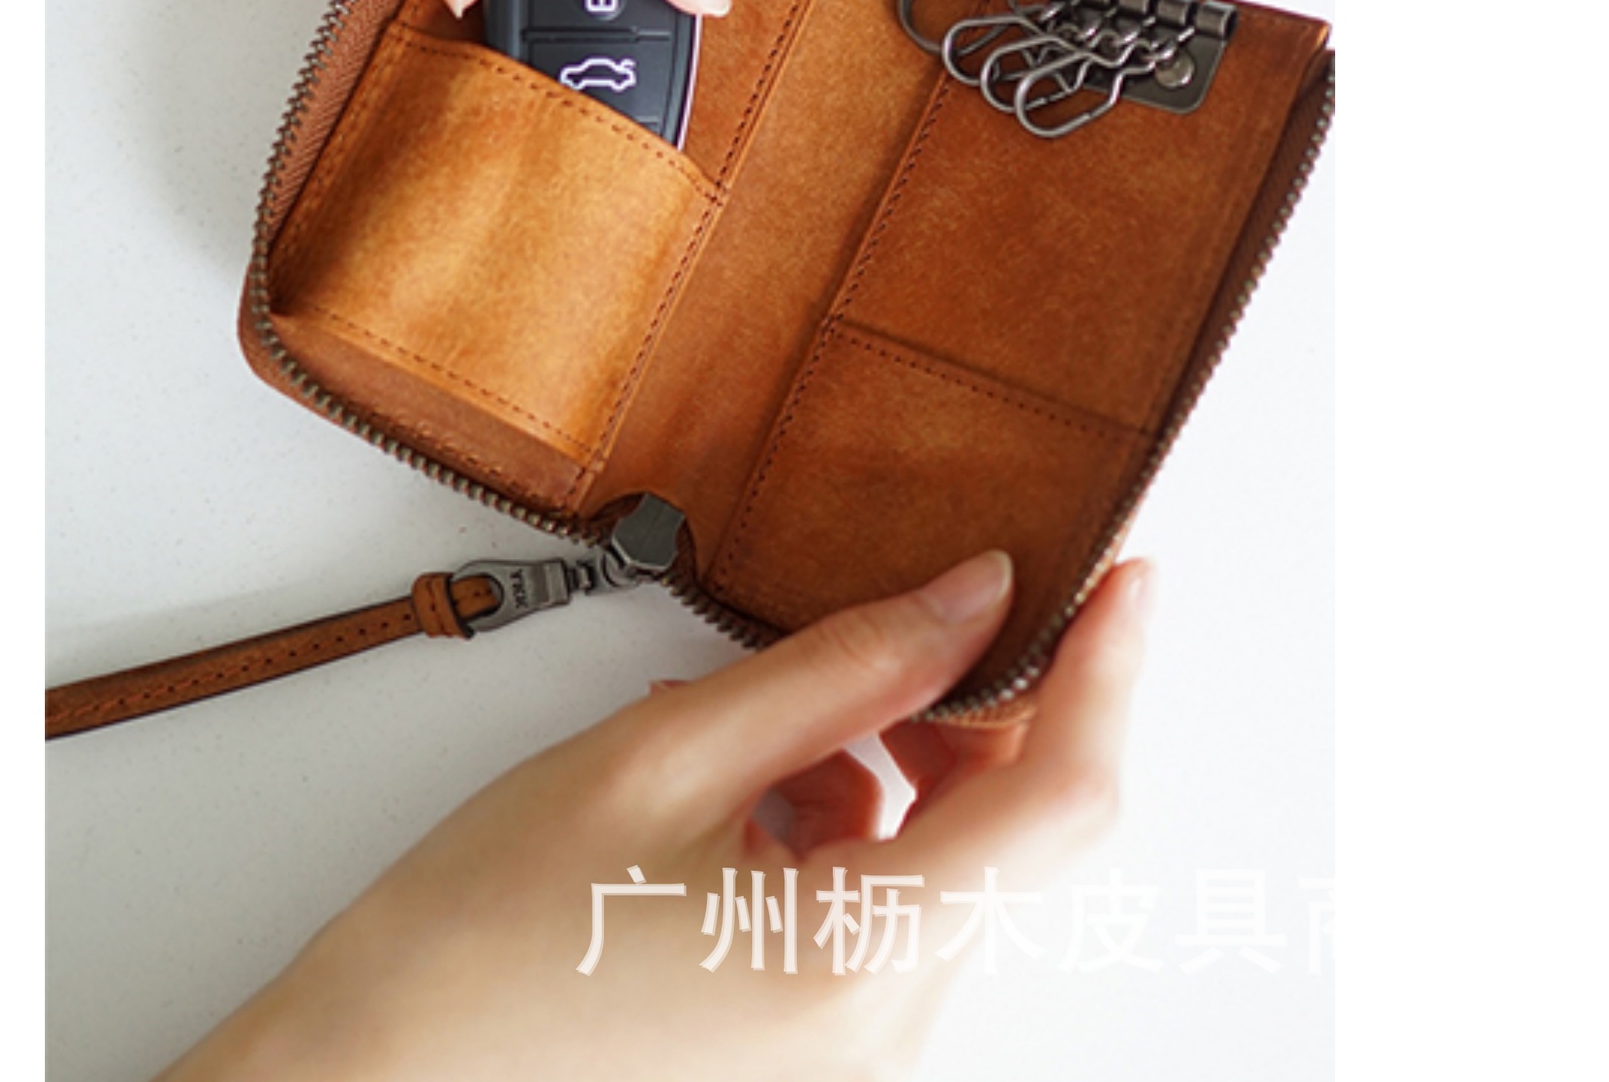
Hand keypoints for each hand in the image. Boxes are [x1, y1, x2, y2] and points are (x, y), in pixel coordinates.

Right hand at [158, 552, 1152, 1081]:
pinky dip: (856, 836)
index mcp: (861, 956)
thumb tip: (972, 595)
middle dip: (978, 711)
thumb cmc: (482, 937)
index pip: (1067, 803)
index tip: (1126, 576)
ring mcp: (852, 1066)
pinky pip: (888, 926)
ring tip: (777, 725)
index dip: (1111, 673)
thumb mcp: (663, 755)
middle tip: (892, 630)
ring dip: (902, 771)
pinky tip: (754, 799)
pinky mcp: (812, 1063)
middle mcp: (885, 1036)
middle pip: (1013, 838)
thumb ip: (841, 669)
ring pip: (948, 876)